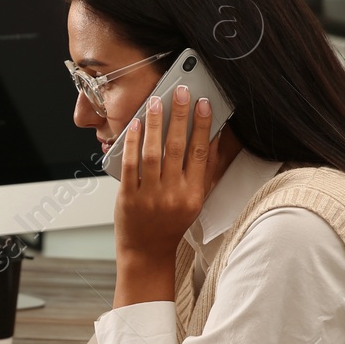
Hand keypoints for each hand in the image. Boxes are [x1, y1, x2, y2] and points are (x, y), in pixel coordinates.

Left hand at [113, 85, 217, 304]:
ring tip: (155, 101)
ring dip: (154, 124)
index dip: (203, 125)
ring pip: (153, 153)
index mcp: (194, 194)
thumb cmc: (172, 224)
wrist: (147, 252)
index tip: (203, 103)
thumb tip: (216, 138)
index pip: (201, 153)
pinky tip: (134, 125)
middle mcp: (173, 194)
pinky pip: (130, 165)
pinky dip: (132, 142)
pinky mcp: (128, 197)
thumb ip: (207, 170)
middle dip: (179, 116)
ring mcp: (150, 196)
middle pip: (178, 148)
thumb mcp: (196, 199)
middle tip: (179, 91)